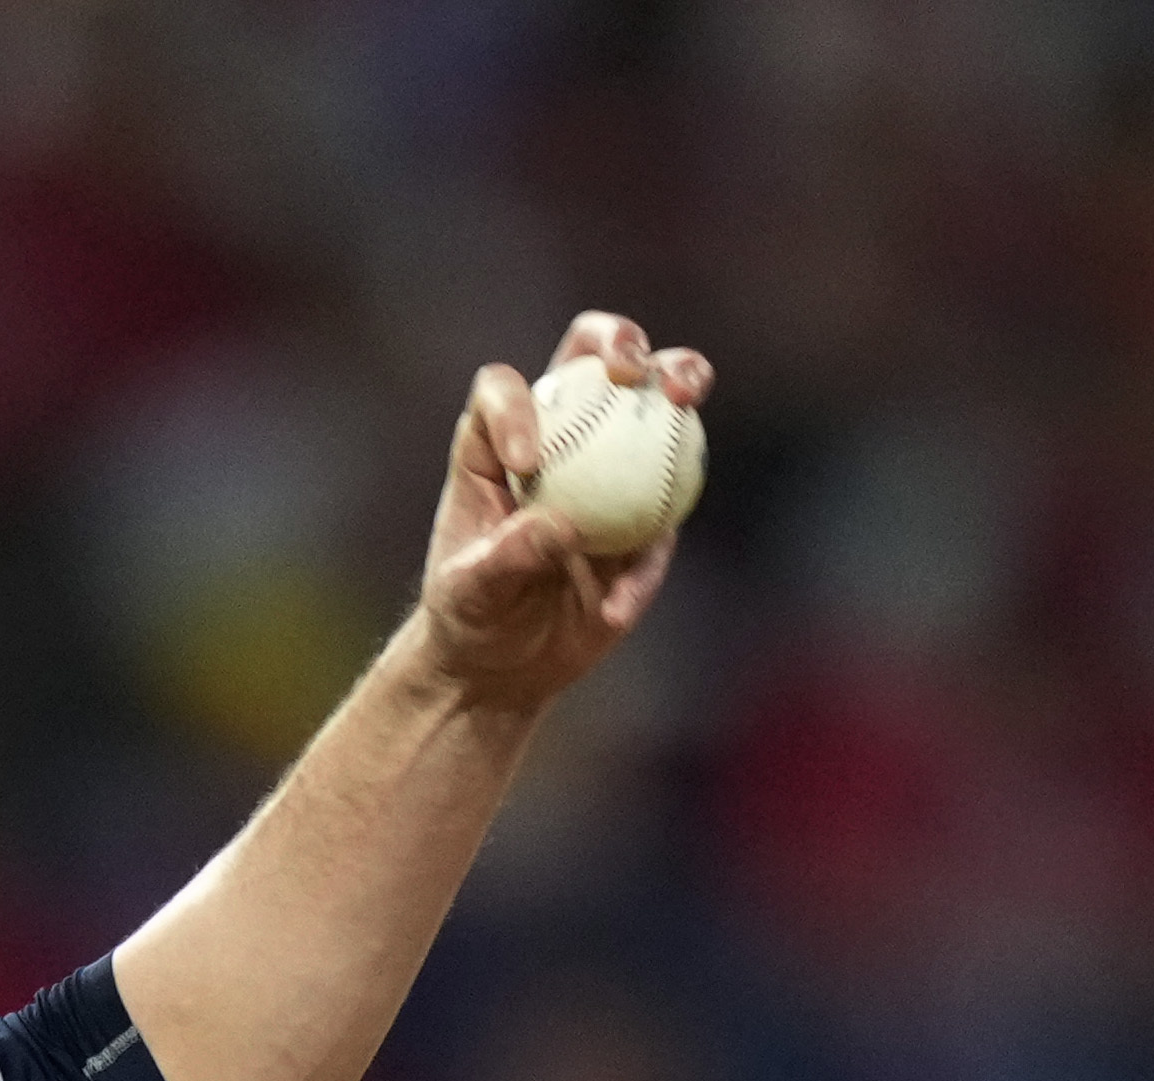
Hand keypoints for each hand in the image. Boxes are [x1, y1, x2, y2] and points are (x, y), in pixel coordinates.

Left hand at [414, 311, 709, 715]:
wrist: (501, 665)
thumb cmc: (469, 615)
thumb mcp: (469, 592)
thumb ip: (506, 556)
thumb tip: (562, 525)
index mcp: (497, 444)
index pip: (504, 393)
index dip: (516, 405)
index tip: (528, 461)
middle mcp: (559, 437)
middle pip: (590, 361)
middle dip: (618, 342)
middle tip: (634, 366)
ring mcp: (611, 470)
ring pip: (653, 404)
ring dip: (678, 379)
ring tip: (684, 393)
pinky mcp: (648, 520)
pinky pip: (664, 519)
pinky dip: (647, 558)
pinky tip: (619, 604)